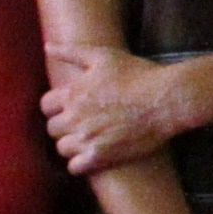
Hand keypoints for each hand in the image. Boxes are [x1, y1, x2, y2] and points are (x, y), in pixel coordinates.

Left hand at [41, 41, 187, 175]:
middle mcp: (75, 117)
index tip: (70, 108)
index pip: (46, 106)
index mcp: (73, 93)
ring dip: (72, 145)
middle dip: (65, 126)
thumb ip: (71, 52)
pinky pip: (75, 167)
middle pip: (52, 129)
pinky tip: (93, 156)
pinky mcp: (101, 156)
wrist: (166, 99)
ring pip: (62, 149)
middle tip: (83, 124)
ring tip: (89, 140)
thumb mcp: (104, 56)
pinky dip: (80, 164)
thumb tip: (47, 46)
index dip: (57, 107)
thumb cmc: (138, 74)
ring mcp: (87, 138)